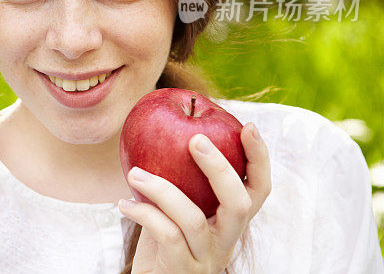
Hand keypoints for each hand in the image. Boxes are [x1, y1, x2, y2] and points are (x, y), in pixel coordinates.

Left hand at [118, 122, 270, 273]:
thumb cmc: (162, 239)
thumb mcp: (175, 207)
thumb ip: (178, 177)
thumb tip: (159, 125)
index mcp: (231, 220)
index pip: (259, 189)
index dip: (259, 158)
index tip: (248, 125)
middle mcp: (227, 240)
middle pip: (240, 204)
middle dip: (219, 168)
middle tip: (194, 139)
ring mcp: (207, 258)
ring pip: (193, 219)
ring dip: (162, 189)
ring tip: (134, 172)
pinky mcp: (182, 269)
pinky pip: (166, 235)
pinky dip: (144, 214)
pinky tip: (124, 203)